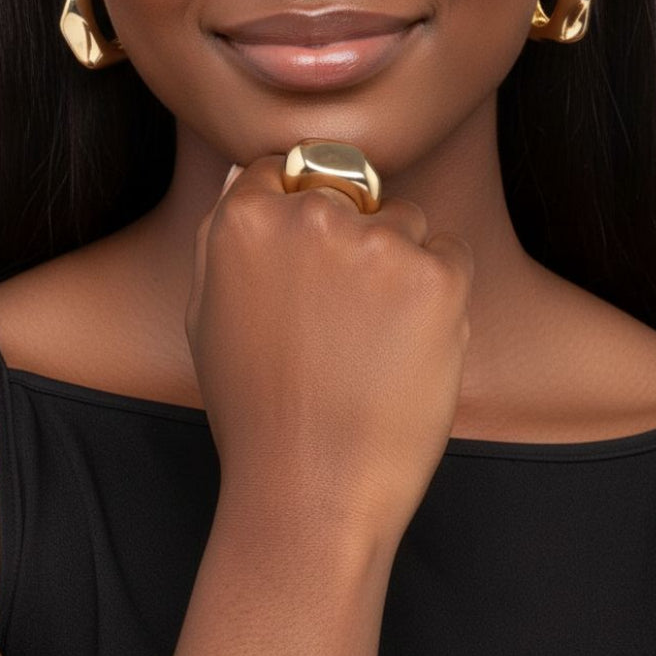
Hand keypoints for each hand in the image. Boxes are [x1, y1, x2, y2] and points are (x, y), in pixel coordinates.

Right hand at [185, 152, 473, 549]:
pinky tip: (406, 346)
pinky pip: (450, 254)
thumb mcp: (205, 314)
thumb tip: (251, 174)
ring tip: (372, 339)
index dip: (304, 209)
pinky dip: (439, 292)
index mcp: (246, 219)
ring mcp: (379, 243)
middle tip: (341, 315)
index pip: (289, 167)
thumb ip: (224, 235)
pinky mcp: (438, 276)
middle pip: (351, 188)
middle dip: (352, 236)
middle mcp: (312, 216)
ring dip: (397, 263)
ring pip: (404, 221)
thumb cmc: (254, 410)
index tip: (313, 257)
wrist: (310, 488)